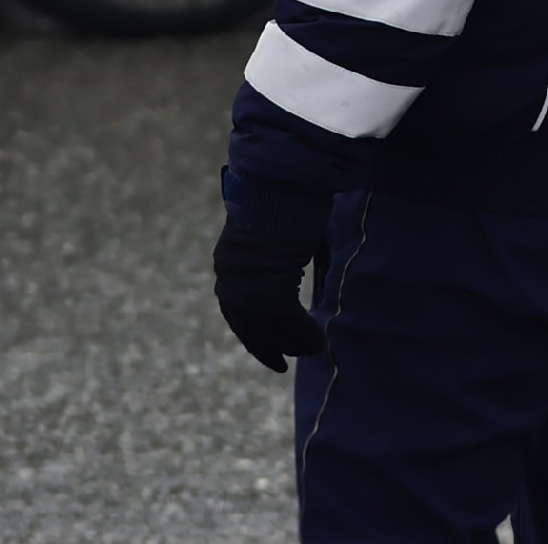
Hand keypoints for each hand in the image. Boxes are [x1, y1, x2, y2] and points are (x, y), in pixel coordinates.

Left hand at [213, 215, 327, 371]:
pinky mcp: (271, 289)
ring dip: (295, 343)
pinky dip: (306, 334)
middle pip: (252, 328)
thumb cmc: (279, 201)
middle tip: (285, 365)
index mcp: (227, 268)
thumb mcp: (264, 238)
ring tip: (314, 348)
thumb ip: (264, 262)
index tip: (267, 353)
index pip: (236, 316)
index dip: (253, 338)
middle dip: (270, 348)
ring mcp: (250, 288)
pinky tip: (320, 339)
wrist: (280, 184)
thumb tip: (282, 277)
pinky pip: (291, 322)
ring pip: (273, 329)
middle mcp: (232, 282)